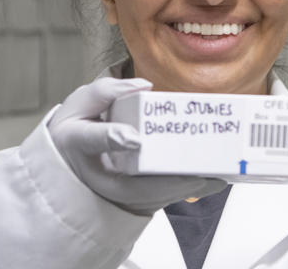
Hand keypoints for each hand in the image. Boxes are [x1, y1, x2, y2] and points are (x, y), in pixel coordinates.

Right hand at [48, 77, 227, 214]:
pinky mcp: (132, 201)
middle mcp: (96, 173)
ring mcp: (114, 193)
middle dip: (167, 180)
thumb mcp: (79, 105)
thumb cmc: (77, 131)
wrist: (70, 169)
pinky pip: (162, 198)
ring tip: (217, 176)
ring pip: (151, 197)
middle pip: (131, 184)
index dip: (113, 138)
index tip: (134, 139)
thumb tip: (144, 85)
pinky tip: (215, 181)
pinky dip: (188, 190)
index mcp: (77, 142)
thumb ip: (106, 91)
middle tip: (199, 172)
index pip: (92, 139)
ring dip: (184, 187)